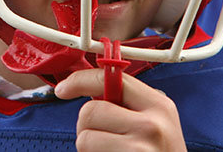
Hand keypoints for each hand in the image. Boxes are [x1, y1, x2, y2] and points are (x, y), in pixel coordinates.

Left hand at [55, 69, 185, 151]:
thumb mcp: (157, 119)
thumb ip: (128, 100)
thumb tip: (88, 86)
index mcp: (158, 104)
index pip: (110, 78)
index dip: (80, 80)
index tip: (64, 88)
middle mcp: (152, 125)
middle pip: (90, 111)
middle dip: (87, 125)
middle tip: (104, 135)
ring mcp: (140, 150)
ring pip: (84, 139)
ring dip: (89, 147)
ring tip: (111, 151)